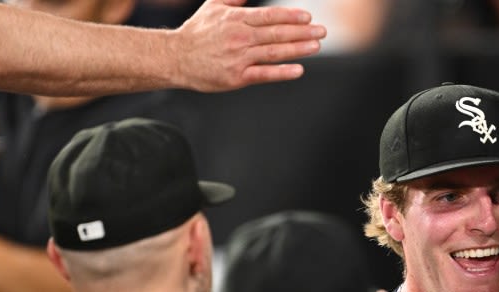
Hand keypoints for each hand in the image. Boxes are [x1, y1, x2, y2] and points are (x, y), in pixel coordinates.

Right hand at [171, 0, 326, 90]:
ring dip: (297, 49)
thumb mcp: (214, 7)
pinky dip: (282, 72)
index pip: (269, 16)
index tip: (307, 17)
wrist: (176, 58)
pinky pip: (264, 74)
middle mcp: (239, 37)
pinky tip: (299, 70)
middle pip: (276, 33)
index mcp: (236, 19)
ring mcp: (239, 58)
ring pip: (274, 52)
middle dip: (302, 32)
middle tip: (321, 31)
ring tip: (316, 46)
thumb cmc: (197, 32)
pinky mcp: (237, 77)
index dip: (290, 16)